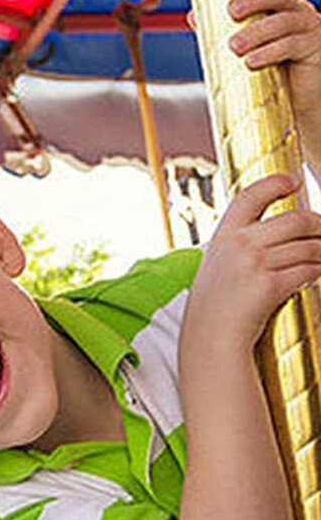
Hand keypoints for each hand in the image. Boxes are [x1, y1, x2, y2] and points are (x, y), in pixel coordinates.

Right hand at [183, 172, 320, 359]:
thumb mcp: (219, 266)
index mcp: (223, 236)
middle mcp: (238, 244)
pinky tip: (316, 276)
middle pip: (296, 220)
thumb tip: (290, 233)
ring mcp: (253, 263)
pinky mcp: (270, 284)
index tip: (292, 180)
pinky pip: (311, 270)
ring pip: (310, 247)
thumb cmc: (217, 307)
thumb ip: (245, 245)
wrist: (209, 339)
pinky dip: (319, 272)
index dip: (273, 184)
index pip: (250, 196)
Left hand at [228, 0, 320, 119]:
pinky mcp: (315, 50)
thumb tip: (194, 15)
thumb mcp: (242, 46)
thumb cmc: (267, 71)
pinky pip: (294, 45)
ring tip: (234, 47)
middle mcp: (299, 11)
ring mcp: (310, 29)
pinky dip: (269, 52)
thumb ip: (220, 30)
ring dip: (257, 31)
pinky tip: (251, 61)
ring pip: (286, 20)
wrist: (293, 104)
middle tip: (231, 11)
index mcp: (281, 5)